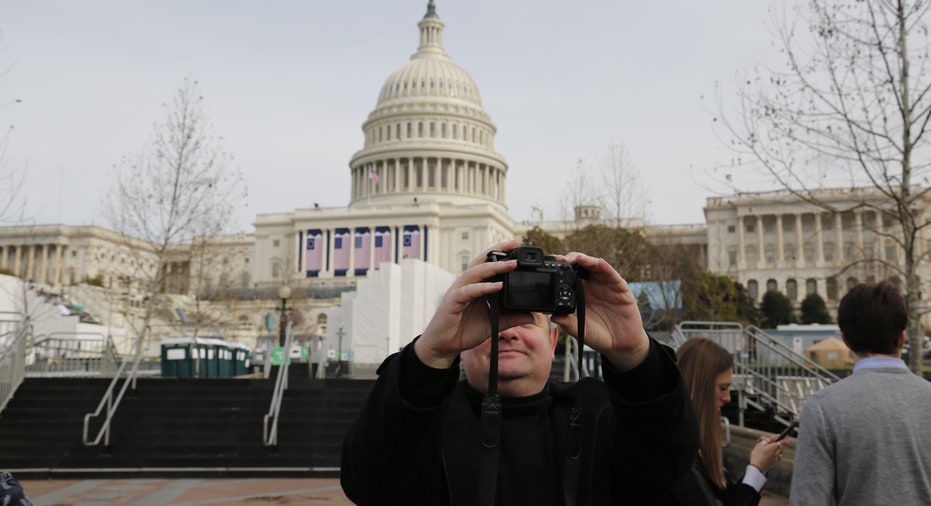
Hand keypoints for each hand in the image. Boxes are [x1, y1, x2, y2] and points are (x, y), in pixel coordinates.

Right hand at [415, 240, 533, 367]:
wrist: (444, 346)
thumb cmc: (465, 331)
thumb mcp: (494, 324)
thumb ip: (511, 318)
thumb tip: (531, 314)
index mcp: (476, 286)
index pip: (489, 264)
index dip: (502, 254)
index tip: (518, 246)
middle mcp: (467, 284)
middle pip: (482, 260)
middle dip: (498, 250)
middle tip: (516, 244)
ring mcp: (459, 290)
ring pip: (476, 272)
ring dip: (494, 267)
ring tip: (512, 264)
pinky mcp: (453, 301)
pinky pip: (469, 291)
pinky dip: (484, 287)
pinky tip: (497, 286)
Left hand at [550, 252, 649, 370]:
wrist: (621, 345)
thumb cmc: (600, 336)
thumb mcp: (580, 330)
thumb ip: (568, 323)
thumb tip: (552, 316)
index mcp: (580, 294)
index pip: (569, 276)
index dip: (561, 270)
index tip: (550, 266)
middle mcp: (592, 286)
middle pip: (581, 267)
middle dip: (570, 260)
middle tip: (560, 259)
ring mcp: (606, 285)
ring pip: (595, 266)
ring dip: (586, 260)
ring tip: (577, 258)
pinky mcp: (620, 288)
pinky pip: (612, 274)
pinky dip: (604, 267)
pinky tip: (598, 263)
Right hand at [749, 435, 785, 472]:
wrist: (757, 467)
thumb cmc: (757, 455)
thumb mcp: (760, 444)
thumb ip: (766, 440)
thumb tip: (771, 438)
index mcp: (774, 446)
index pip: (784, 441)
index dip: (786, 437)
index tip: (786, 434)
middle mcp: (777, 452)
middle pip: (782, 445)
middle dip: (777, 442)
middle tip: (769, 441)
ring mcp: (777, 457)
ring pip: (780, 450)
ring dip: (777, 447)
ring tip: (767, 447)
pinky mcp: (775, 461)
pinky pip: (778, 455)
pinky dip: (776, 453)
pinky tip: (771, 453)